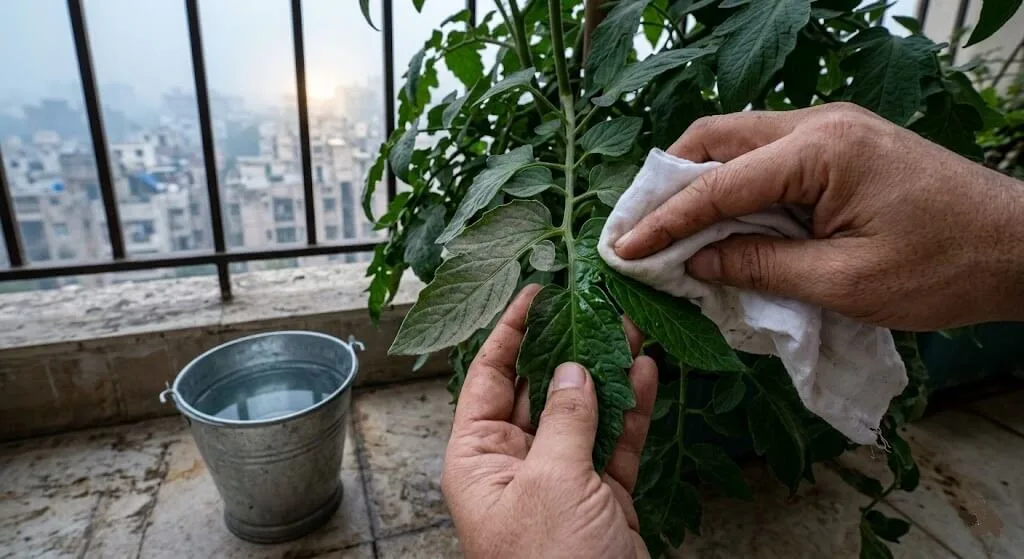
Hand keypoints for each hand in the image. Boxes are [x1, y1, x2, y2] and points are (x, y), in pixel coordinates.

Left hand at [441, 285, 658, 558]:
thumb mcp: (552, 484)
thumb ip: (566, 421)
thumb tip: (574, 370)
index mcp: (478, 459)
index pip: (487, 378)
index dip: (509, 333)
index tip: (535, 292)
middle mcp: (515, 464)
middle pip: (540, 389)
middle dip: (567, 346)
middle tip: (594, 302)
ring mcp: (560, 479)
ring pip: (583, 412)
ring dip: (606, 371)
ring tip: (630, 325)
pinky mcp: (601, 496)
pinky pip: (615, 442)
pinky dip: (631, 410)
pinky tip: (645, 372)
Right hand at [613, 102, 1023, 330]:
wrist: (1023, 248)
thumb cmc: (944, 269)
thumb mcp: (845, 282)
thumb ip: (762, 265)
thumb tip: (697, 261)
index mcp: (820, 150)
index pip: (718, 184)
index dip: (665, 220)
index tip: (623, 249)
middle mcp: (821, 124)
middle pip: (717, 139)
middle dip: (669, 183)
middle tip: (637, 229)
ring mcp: (834, 129)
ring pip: (740, 142)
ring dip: (701, 182)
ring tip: (669, 228)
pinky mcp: (844, 146)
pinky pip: (770, 156)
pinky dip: (737, 186)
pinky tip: (724, 221)